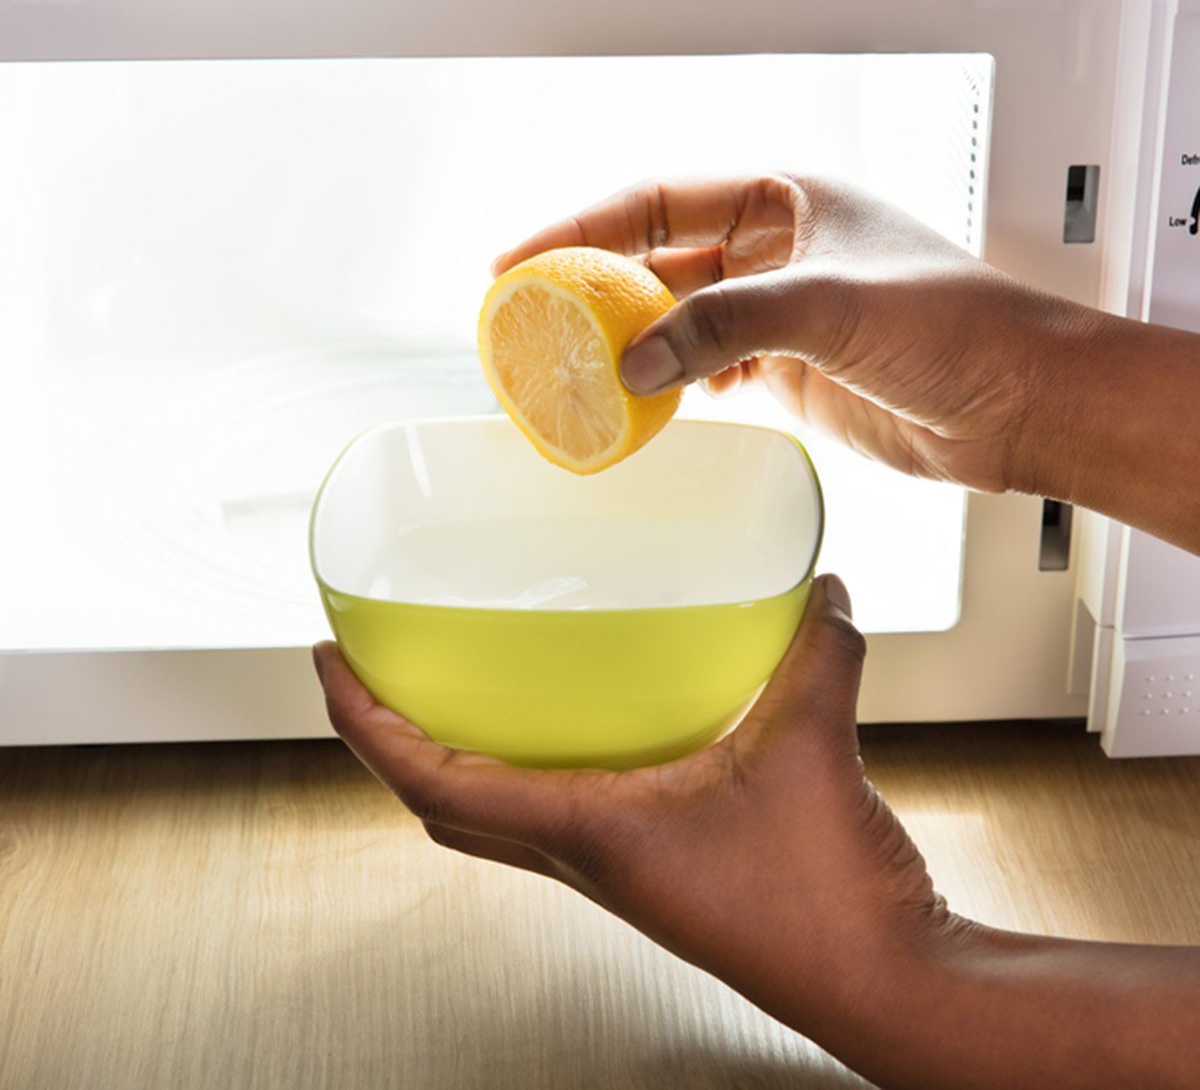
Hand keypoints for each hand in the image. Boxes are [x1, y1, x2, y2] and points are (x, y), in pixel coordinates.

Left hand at [316, 576, 1199, 1088]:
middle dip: (383, 739)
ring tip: (438, 692)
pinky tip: (567, 726)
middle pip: (438, 803)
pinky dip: (522, 770)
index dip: (365, 722)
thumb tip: (816, 591)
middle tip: (366, 672)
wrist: (879, 982)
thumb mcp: (811, 747)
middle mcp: (581, 858)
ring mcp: (609, 871)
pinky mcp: (647, 870)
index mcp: (589, 833)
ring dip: (443, 759)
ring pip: (486, 819)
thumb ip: (815, 652)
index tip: (327, 662)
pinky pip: (550, 816)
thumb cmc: (826, 902)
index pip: (432, 779)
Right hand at [491, 174, 1103, 495]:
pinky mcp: (787, 369)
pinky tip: (641, 401)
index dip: (582, 227)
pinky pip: (706, 369)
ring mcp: (778, 312)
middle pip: (658, 261)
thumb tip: (638, 363)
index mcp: (784, 198)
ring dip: (630, 344)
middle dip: (594, 290)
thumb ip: (727, 325)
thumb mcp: (831, 305)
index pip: (657, 201)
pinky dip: (670, 385)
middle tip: (530, 320)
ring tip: (570, 368)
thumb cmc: (958, 326)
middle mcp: (775, 249)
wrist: (1018, 404)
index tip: (521, 258)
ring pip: (678, 320)